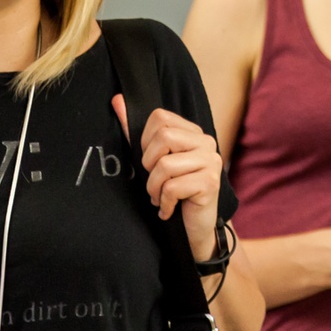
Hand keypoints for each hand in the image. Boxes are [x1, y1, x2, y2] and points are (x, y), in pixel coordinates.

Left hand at [111, 95, 221, 260]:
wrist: (193, 229)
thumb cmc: (172, 192)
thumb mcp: (152, 161)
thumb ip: (135, 132)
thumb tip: (118, 100)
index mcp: (194, 133)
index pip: (160, 118)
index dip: (146, 142)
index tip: (151, 162)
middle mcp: (207, 142)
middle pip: (163, 137)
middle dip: (149, 166)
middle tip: (156, 183)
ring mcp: (212, 162)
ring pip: (165, 165)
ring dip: (155, 188)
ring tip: (162, 197)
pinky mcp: (211, 183)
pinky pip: (172, 187)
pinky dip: (164, 203)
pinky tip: (170, 209)